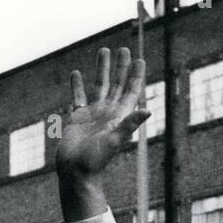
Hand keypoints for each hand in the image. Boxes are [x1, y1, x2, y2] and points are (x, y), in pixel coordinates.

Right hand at [56, 47, 148, 179]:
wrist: (75, 173)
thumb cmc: (95, 161)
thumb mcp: (114, 141)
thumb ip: (129, 125)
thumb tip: (147, 111)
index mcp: (119, 117)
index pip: (130, 92)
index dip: (136, 76)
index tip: (139, 60)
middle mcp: (108, 114)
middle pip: (117, 85)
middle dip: (121, 67)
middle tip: (125, 49)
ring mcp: (93, 115)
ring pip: (99, 86)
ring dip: (102, 69)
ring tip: (103, 51)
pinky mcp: (78, 119)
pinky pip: (78, 97)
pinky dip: (77, 85)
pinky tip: (77, 73)